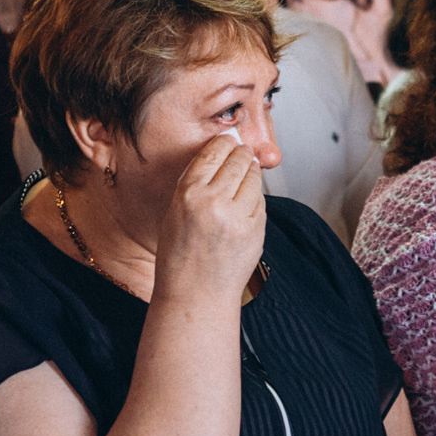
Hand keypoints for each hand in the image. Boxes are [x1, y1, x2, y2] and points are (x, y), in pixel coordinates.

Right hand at [153, 132, 267, 303]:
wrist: (197, 294)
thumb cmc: (180, 256)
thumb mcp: (175, 213)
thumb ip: (196, 184)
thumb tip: (221, 153)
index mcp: (188, 194)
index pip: (213, 152)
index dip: (224, 143)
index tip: (229, 140)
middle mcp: (214, 202)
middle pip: (238, 160)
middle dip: (242, 153)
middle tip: (243, 152)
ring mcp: (238, 217)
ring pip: (254, 177)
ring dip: (252, 171)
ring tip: (246, 173)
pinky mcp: (256, 231)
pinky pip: (260, 202)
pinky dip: (255, 197)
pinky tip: (246, 203)